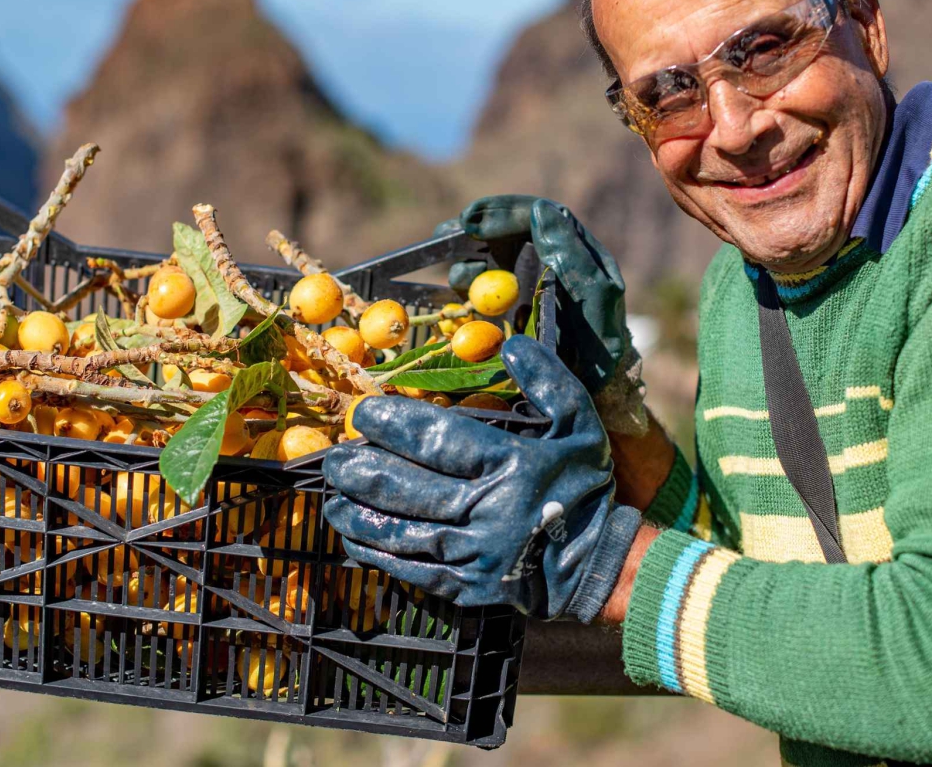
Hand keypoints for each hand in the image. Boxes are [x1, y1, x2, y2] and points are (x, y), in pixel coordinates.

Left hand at [322, 336, 642, 620]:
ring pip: (403, 530)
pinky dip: (378, 553)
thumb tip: (509, 344)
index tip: (365, 413)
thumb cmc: (584, 486)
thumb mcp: (580, 424)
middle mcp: (488, 510)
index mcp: (512, 465)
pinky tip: (353, 538)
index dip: (396, 425)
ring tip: (332, 496)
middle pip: (410, 487)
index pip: (441, 440)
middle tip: (334, 457)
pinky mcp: (467, 586)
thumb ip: (549, 380)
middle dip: (364, 470)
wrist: (599, 563)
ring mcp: (475, 553)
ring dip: (360, 513)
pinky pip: (412, 569)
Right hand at [438, 195, 646, 433]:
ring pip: (493, 251)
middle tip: (451, 233)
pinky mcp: (511, 302)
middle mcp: (551, 260)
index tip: (475, 221)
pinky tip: (456, 287)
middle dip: (480, 225)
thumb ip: (570, 254)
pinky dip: (466, 277)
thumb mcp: (594, 298)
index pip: (540, 215)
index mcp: (577, 253)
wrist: (589, 390)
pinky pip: (484, 280)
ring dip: (469, 254)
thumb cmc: (599, 346)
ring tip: (458, 275)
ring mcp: (529, 280)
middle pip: (511, 227)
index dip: (505, 211)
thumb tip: (540, 209)